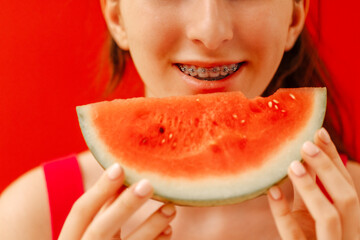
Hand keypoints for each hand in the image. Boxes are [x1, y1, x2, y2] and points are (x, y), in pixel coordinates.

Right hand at [59, 163, 174, 239]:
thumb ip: (102, 212)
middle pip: (101, 228)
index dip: (98, 189)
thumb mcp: (90, 233)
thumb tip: (123, 177)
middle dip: (124, 206)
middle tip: (148, 184)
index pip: (80, 211)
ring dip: (150, 226)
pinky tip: (168, 230)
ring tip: (171, 207)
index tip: (119, 167)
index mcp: (70, 239)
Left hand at [267, 128, 359, 239]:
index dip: (334, 159)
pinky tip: (271, 192)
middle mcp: (346, 234)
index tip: (319, 132)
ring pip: (329, 216)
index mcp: (348, 222)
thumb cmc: (306, 237)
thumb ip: (309, 192)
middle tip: (305, 144)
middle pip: (348, 198)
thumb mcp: (309, 214)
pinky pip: (293, 233)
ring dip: (312, 187)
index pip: (348, 186)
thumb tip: (303, 159)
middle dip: (328, 168)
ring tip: (292, 164)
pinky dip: (282, 211)